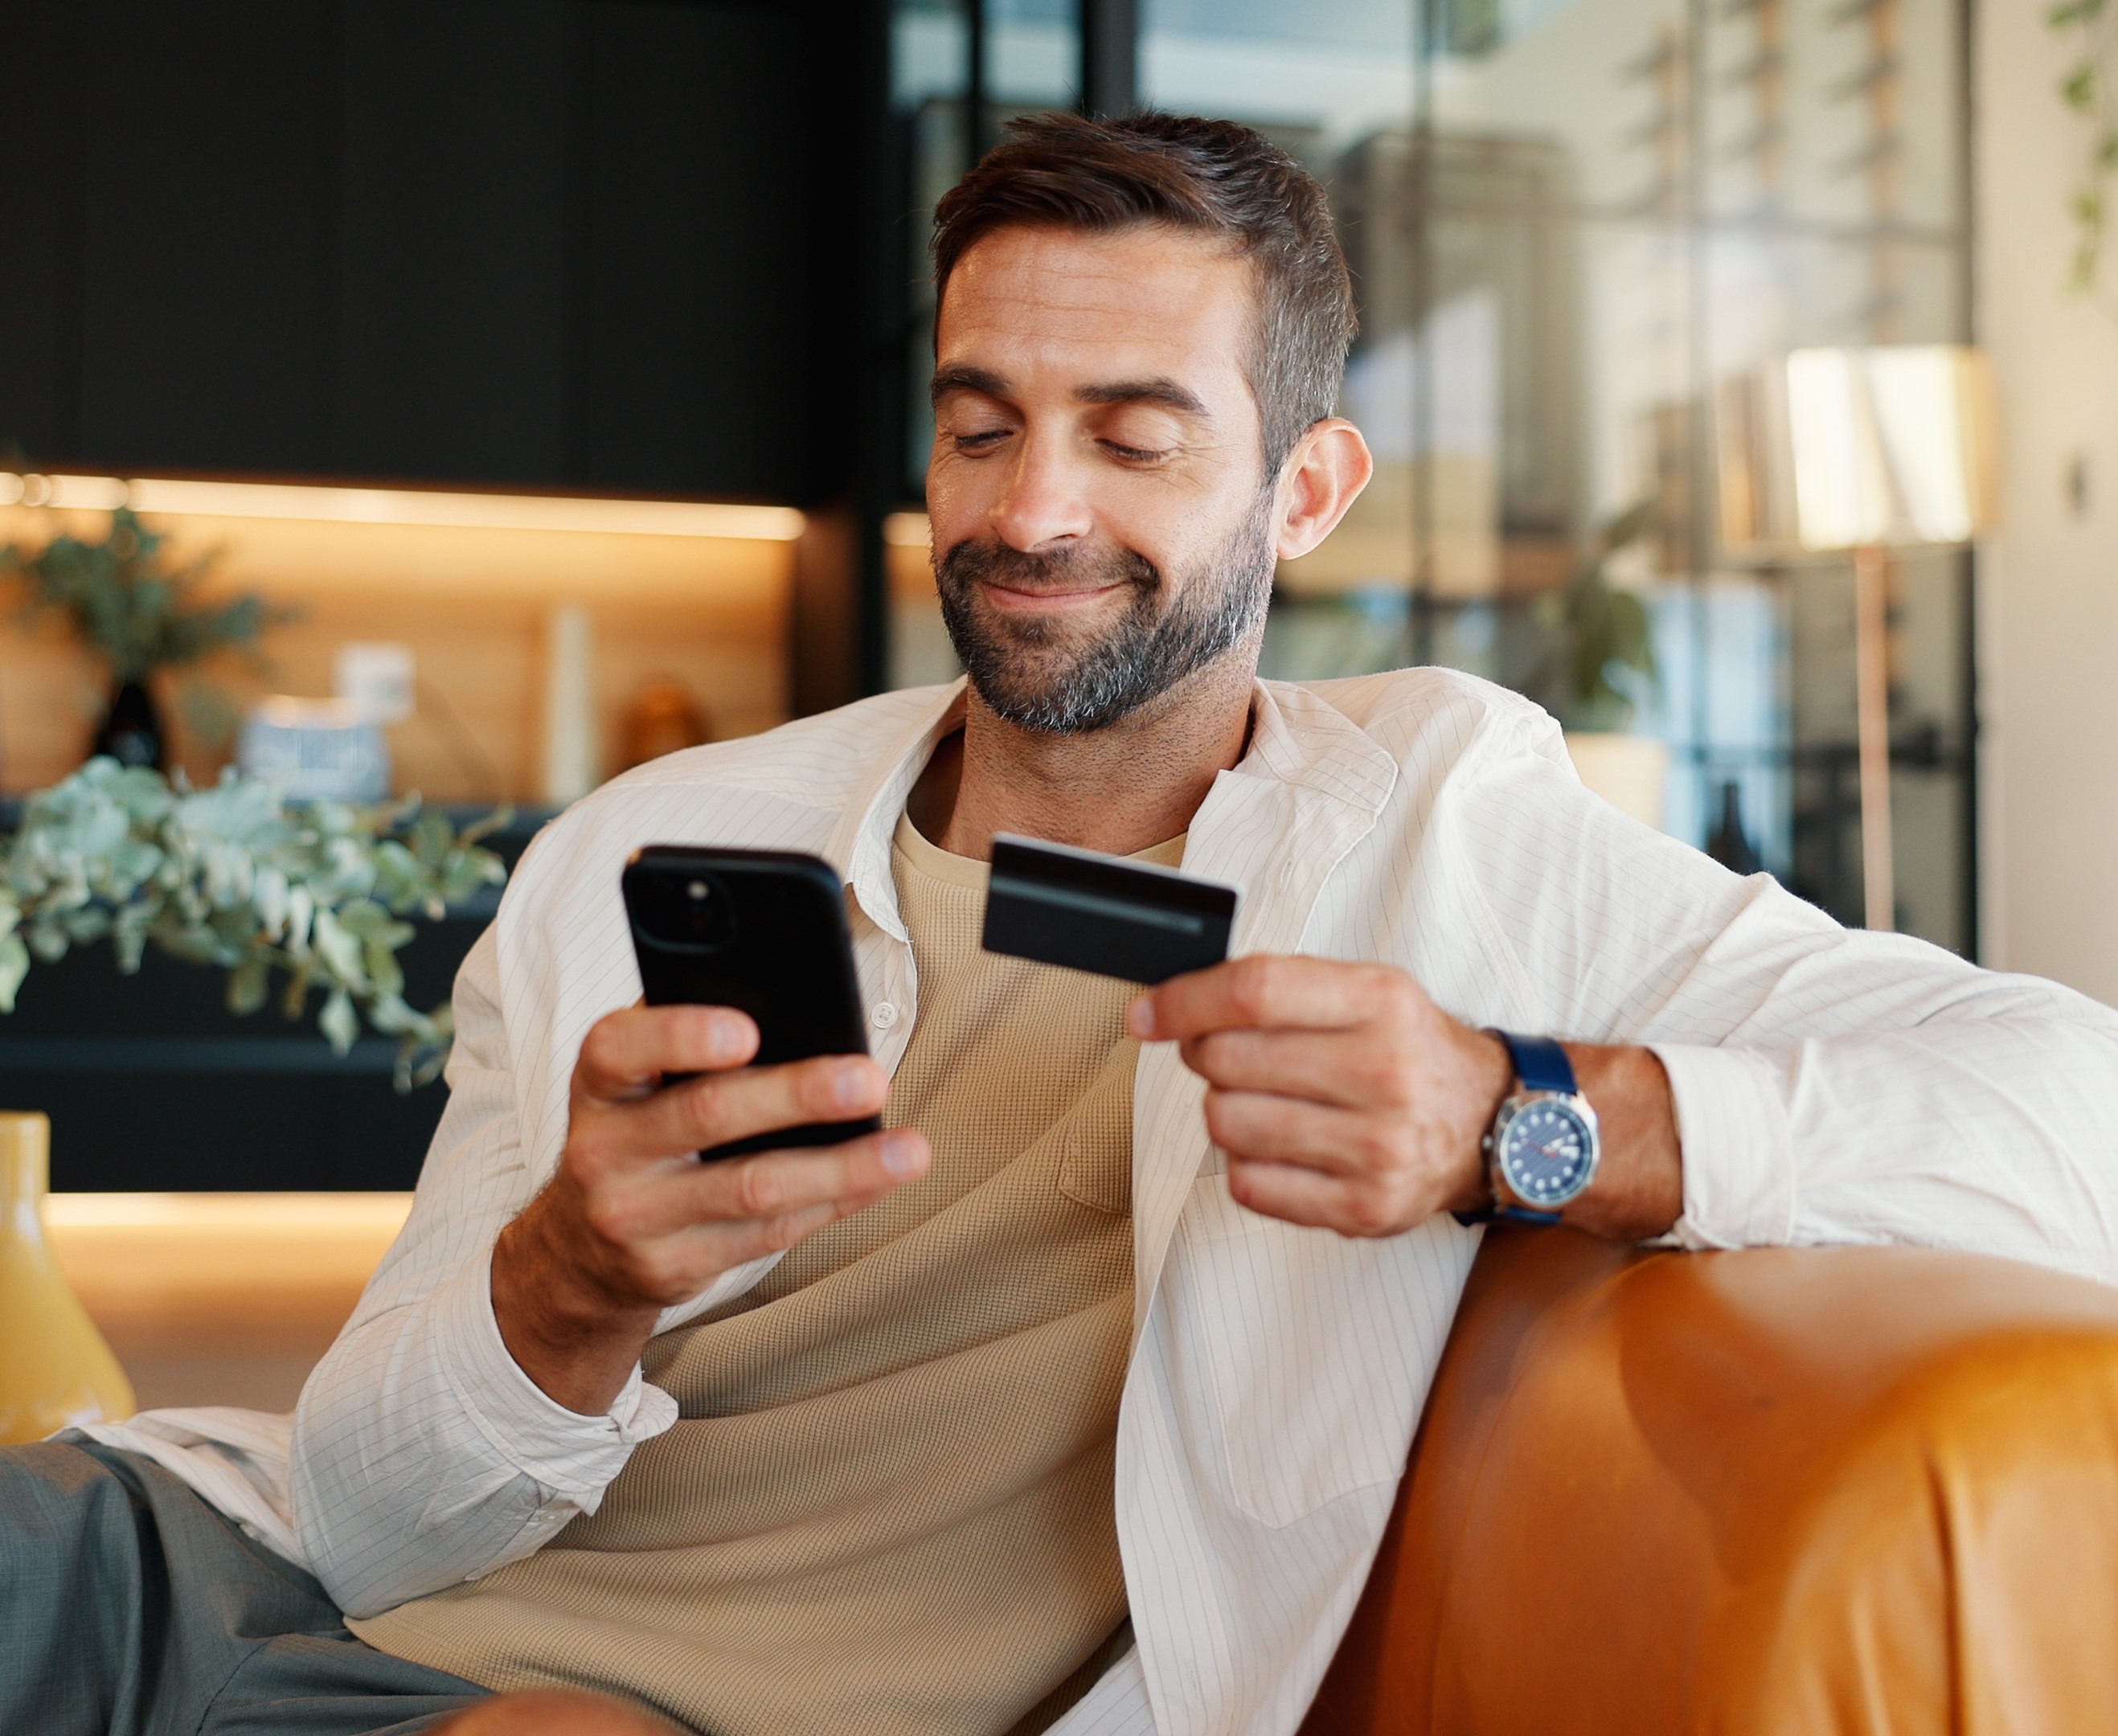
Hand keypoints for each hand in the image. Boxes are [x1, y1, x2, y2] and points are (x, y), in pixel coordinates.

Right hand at [492, 1004, 929, 1412]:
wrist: (575, 1249)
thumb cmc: (635, 1132)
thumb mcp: (635, 1080)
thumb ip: (692, 1042)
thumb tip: (804, 1013)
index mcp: (600, 1083)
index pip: (623, 1047)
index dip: (682, 1035)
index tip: (747, 1030)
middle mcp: (605, 1149)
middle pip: (707, 1115)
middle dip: (796, 1096)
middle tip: (868, 1080)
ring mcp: (636, 1216)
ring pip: (751, 1189)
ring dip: (841, 1168)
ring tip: (906, 1150)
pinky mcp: (673, 1268)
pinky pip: (767, 1234)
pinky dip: (833, 1203)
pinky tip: (877, 1181)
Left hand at [1128, 956, 1509, 1236]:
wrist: (1491, 1123)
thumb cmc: (1410, 1050)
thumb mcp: (1369, 990)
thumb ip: (1282, 987)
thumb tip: (1175, 1002)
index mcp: (1381, 1002)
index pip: (1254, 992)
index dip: (1184, 1001)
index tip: (1146, 1014)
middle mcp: (1384, 1073)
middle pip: (1228, 1060)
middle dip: (1206, 1055)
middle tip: (1227, 1057)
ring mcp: (1377, 1147)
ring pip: (1227, 1125)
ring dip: (1225, 1111)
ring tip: (1265, 1103)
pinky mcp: (1365, 1207)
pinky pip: (1249, 1185)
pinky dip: (1247, 1164)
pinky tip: (1281, 1147)